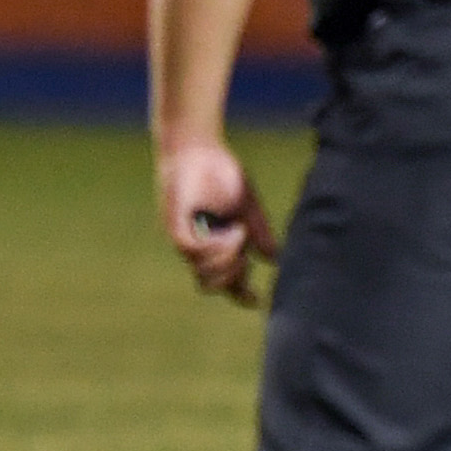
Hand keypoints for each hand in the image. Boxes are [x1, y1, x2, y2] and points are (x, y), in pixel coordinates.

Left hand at [158, 138, 278, 305]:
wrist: (198, 149)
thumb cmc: (220, 174)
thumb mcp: (247, 207)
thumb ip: (260, 233)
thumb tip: (275, 259)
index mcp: (216, 245)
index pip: (226, 280)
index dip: (240, 295)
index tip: (257, 300)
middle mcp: (199, 247)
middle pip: (214, 284)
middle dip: (235, 277)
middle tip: (246, 254)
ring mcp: (186, 238)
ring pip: (203, 272)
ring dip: (228, 259)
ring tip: (239, 232)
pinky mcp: (176, 225)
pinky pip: (193, 251)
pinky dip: (216, 247)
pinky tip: (233, 229)